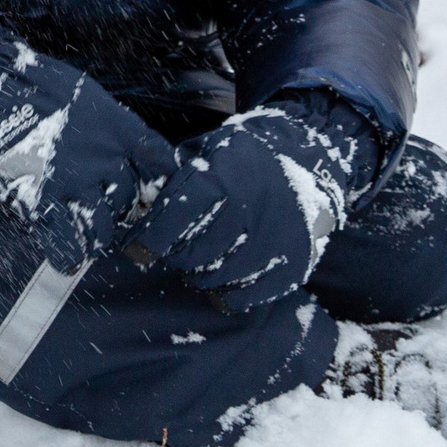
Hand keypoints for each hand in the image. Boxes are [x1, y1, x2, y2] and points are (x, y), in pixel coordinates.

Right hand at [0, 26, 175, 272]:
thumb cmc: (36, 84)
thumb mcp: (91, 96)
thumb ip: (120, 128)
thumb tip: (147, 157)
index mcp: (117, 131)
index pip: (158, 167)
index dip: (153, 182)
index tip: (143, 187)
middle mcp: (103, 159)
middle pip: (128, 200)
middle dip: (118, 207)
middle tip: (100, 205)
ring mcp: (73, 181)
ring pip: (102, 228)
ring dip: (97, 233)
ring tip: (84, 228)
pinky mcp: (40, 198)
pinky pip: (66, 239)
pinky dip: (69, 253)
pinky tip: (70, 256)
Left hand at [124, 97, 375, 311]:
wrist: (311, 162)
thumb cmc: (245, 158)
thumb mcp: (209, 150)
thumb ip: (176, 174)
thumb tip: (138, 201)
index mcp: (224, 179)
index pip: (174, 219)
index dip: (148, 239)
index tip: (135, 249)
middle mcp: (250, 213)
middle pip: (192, 253)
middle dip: (173, 255)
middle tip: (172, 250)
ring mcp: (274, 244)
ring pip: (215, 277)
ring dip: (197, 274)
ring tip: (197, 261)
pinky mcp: (292, 267)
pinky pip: (246, 296)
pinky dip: (225, 292)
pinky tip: (220, 279)